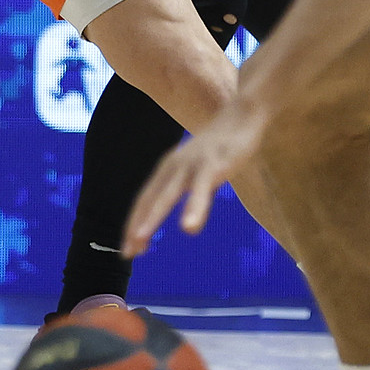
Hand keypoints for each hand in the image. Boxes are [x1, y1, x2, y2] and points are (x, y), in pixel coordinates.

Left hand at [122, 104, 271, 253]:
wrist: (242, 115)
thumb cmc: (222, 147)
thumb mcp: (202, 173)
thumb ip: (194, 197)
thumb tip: (189, 226)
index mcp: (169, 168)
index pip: (146, 199)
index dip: (135, 223)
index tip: (129, 249)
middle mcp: (174, 165)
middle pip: (149, 199)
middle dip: (135, 226)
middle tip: (127, 253)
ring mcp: (192, 164)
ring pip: (167, 195)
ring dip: (152, 218)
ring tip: (140, 240)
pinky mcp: (213, 165)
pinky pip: (201, 190)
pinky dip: (192, 208)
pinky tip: (188, 226)